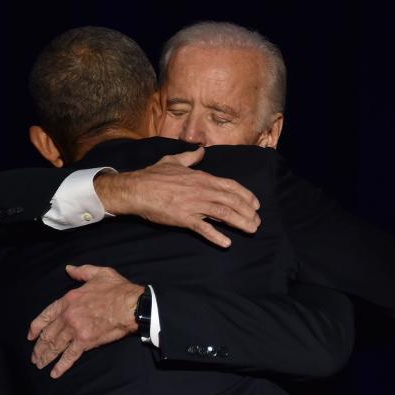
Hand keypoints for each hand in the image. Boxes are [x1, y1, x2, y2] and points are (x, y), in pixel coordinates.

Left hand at [27, 264, 143, 378]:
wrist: (131, 306)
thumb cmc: (117, 289)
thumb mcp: (99, 273)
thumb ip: (81, 272)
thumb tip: (69, 269)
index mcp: (69, 299)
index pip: (46, 315)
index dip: (36, 327)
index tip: (31, 336)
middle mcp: (68, 316)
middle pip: (48, 334)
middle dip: (39, 347)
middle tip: (34, 356)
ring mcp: (75, 330)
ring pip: (55, 346)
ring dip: (46, 356)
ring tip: (40, 364)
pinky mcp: (86, 342)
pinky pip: (70, 356)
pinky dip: (61, 366)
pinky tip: (54, 373)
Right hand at [94, 147, 260, 247]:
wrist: (137, 188)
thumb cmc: (154, 175)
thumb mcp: (174, 160)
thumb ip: (190, 157)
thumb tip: (201, 150)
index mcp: (202, 178)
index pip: (231, 186)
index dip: (246, 195)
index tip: (256, 204)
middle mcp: (203, 191)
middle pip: (232, 201)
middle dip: (248, 211)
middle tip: (257, 222)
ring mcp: (194, 205)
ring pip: (224, 214)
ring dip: (240, 223)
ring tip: (251, 230)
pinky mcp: (184, 219)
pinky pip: (204, 228)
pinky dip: (216, 236)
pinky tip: (227, 243)